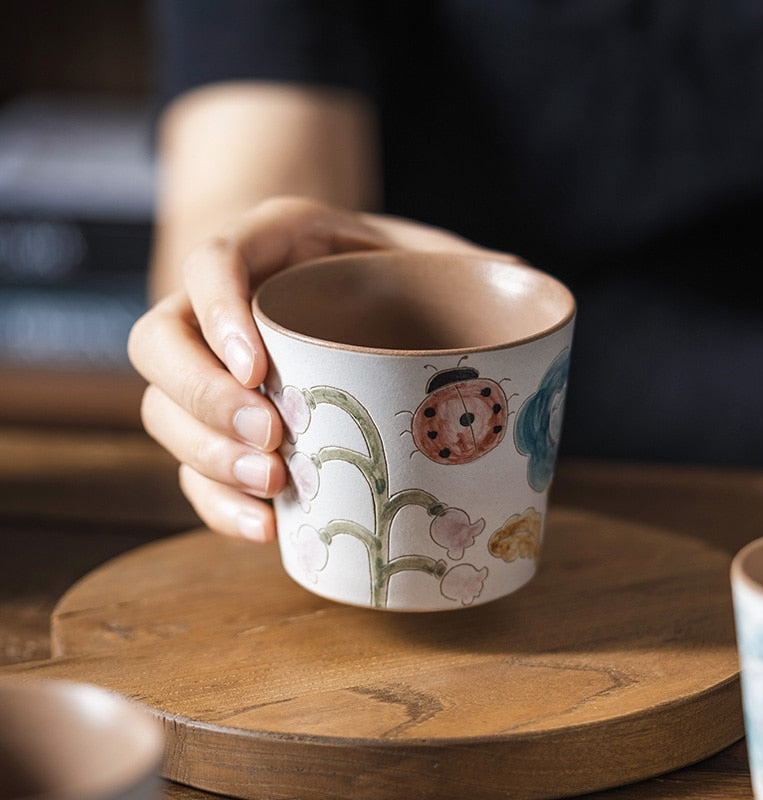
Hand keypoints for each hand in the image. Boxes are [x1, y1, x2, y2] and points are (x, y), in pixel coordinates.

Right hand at [128, 197, 515, 541]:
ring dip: (206, 457)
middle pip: (159, 344)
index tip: (260, 369)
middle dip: (204, 400)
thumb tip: (527, 280)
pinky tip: (265, 527)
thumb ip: (462, 263)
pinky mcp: (218, 423)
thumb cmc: (384, 271)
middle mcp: (220, 304)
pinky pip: (189, 464)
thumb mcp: (421, 252)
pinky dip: (217, 502)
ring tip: (273, 487)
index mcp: (267, 246)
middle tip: (271, 440)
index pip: (210, 261)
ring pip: (162, 410)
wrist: (348, 295)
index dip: (218, 312)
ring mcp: (210, 366)